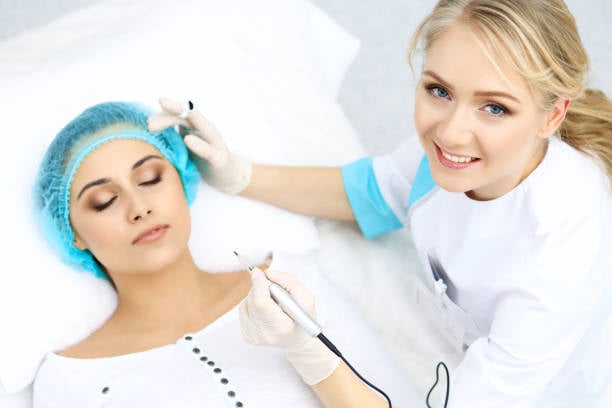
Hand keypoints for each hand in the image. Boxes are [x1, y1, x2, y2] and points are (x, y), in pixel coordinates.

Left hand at [147, 97, 251, 193]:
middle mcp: (206, 130)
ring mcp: (215, 144)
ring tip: (178, 113)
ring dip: (192, 120)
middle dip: (172, 113)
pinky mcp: (219, 159)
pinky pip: (208, 150)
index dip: (166, 112)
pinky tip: (188, 140)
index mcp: (195, 127)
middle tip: (151, 124)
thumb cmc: (203, 158)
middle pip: (189, 117)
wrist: (227, 175)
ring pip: (204, 128)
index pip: (179, 115)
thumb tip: (149, 128)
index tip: (150, 117)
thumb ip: (171, 136)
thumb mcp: (185, 146)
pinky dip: (199, 145)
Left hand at [239, 267, 339, 384]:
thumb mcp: (306, 298)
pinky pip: (245, 308)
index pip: (261, 303)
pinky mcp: (246, 334)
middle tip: (274, 289)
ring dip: (258, 295)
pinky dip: (254, 303)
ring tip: (273, 302)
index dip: (259, 284)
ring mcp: (253, 336)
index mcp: (282, 327)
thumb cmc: (302, 319)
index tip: (259, 272)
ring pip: (248, 302)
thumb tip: (267, 273)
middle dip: (261, 287)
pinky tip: (266, 309)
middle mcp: (264, 334)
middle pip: (253, 300)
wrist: (296, 339)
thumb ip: (289, 282)